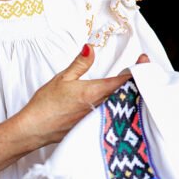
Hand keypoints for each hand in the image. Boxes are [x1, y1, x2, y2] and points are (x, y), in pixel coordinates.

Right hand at [13, 45, 148, 147]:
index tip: (145, 60)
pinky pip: (112, 115)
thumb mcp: (62, 78)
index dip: (137, 70)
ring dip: (130, 95)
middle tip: (143, 71)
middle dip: (137, 82)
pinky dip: (120, 106)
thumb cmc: (45, 105)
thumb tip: (90, 48)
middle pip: (127, 94)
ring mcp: (97, 120)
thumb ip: (80, 64)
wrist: (34, 130)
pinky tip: (120, 103)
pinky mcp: (93, 128)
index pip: (123, 81)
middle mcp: (99, 108)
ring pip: (121, 105)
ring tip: (136, 85)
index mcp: (93, 92)